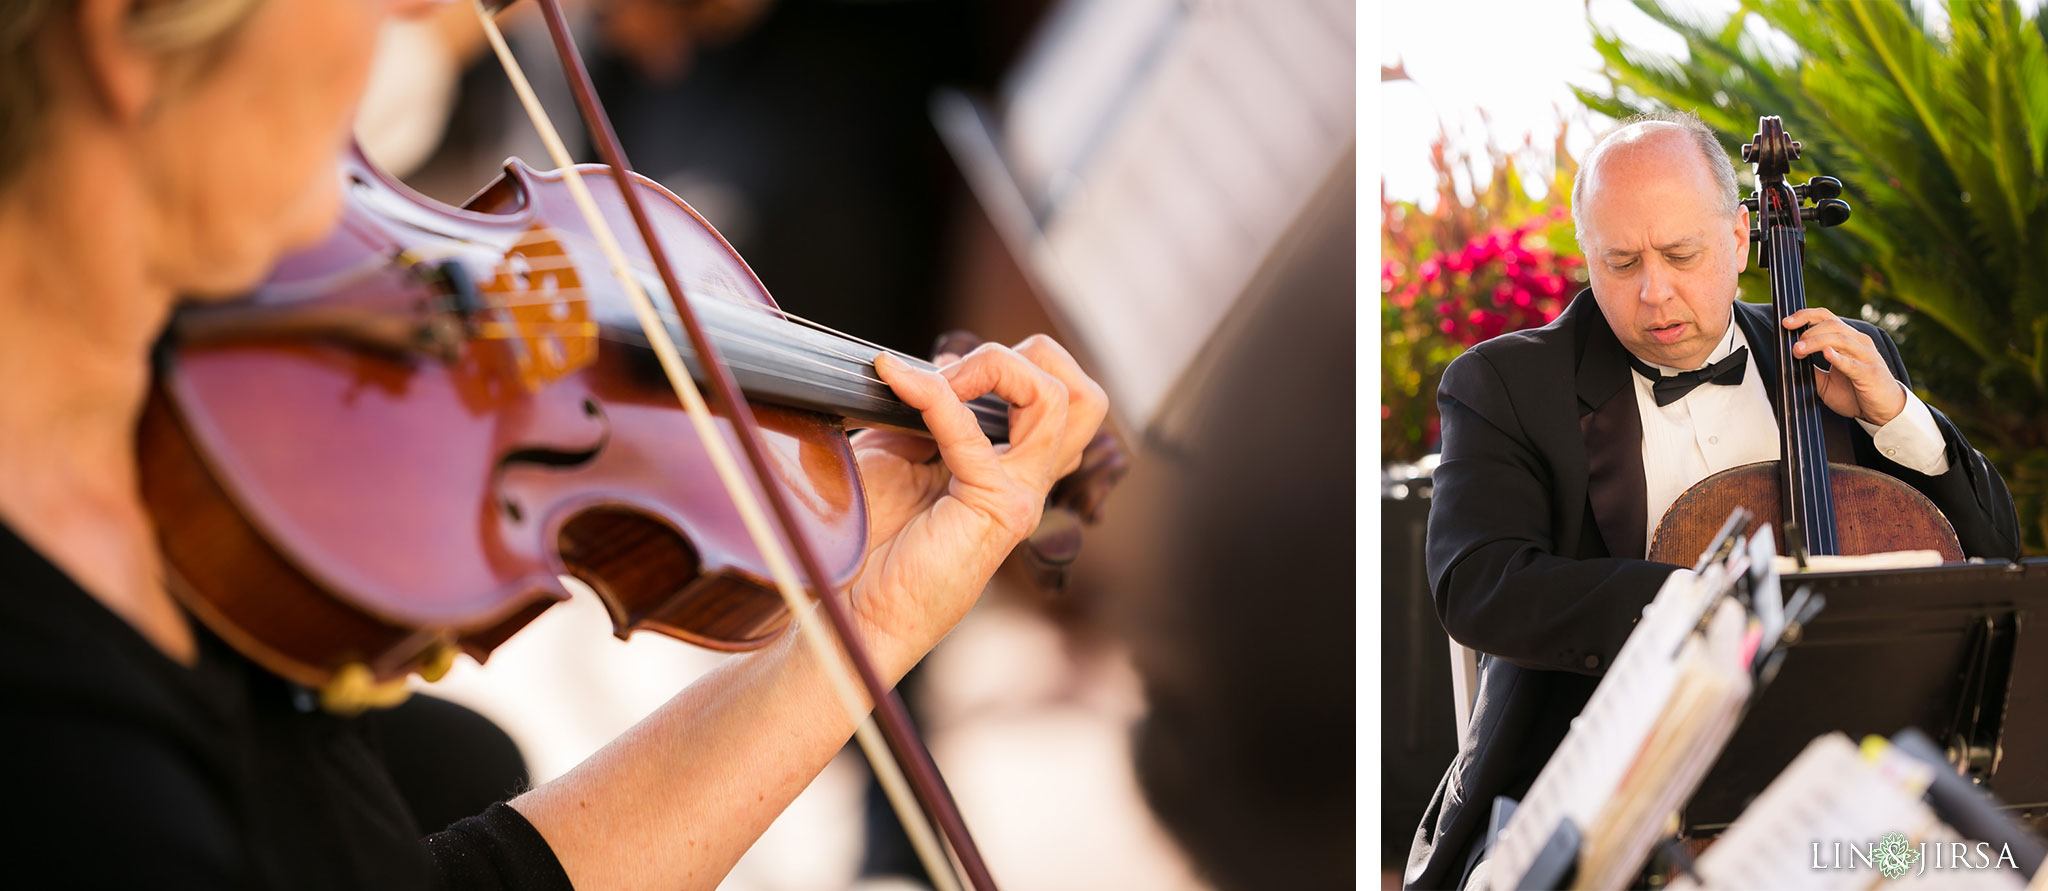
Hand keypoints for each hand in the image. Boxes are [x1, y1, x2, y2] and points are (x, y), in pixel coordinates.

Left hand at [845, 336, 1107, 659]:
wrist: (856, 607)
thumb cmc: (871, 540)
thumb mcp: (897, 450)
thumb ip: (926, 410)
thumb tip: (936, 368)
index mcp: (1015, 467)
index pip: (1056, 394)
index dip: (1003, 365)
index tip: (937, 374)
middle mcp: (1030, 481)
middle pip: (1084, 396)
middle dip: (1026, 359)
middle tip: (959, 375)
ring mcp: (1022, 495)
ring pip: (1061, 402)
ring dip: (995, 368)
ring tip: (941, 381)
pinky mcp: (997, 507)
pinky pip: (974, 430)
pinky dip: (934, 394)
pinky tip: (897, 381)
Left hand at [1782, 307, 1906, 424]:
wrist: (1884, 410)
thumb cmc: (1856, 393)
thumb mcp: (1827, 381)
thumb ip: (1812, 370)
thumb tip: (1791, 361)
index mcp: (1848, 340)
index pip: (1827, 318)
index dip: (1806, 316)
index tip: (1786, 322)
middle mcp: (1858, 343)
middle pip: (1832, 324)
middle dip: (1808, 331)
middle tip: (1793, 345)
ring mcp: (1866, 356)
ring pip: (1841, 339)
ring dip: (1816, 342)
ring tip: (1799, 349)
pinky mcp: (1870, 373)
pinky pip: (1853, 363)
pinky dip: (1838, 358)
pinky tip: (1827, 354)